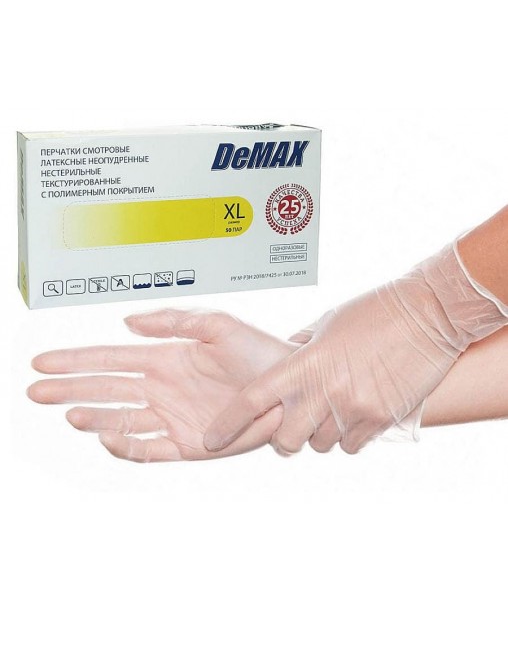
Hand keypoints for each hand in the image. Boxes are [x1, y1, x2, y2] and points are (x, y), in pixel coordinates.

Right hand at [28, 309, 294, 461]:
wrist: (290, 387)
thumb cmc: (259, 351)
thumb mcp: (218, 324)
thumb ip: (174, 320)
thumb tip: (128, 322)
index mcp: (164, 358)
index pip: (109, 358)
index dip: (75, 361)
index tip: (43, 363)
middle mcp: (162, 388)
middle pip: (104, 390)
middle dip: (70, 390)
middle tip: (36, 391)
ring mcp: (172, 417)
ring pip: (120, 419)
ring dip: (94, 418)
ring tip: (73, 415)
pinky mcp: (187, 444)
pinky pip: (148, 448)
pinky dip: (125, 447)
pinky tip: (107, 438)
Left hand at [204, 242, 507, 454]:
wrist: (427, 314)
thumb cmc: (375, 312)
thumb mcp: (326, 325)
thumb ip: (301, 350)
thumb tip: (282, 364)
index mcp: (303, 362)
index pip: (253, 400)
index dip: (228, 424)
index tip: (211, 440)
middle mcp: (324, 390)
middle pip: (285, 441)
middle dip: (283, 440)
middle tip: (293, 426)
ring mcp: (353, 408)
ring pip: (320, 445)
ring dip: (321, 434)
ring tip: (334, 409)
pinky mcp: (380, 419)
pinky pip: (352, 446)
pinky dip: (349, 437)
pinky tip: (357, 414)